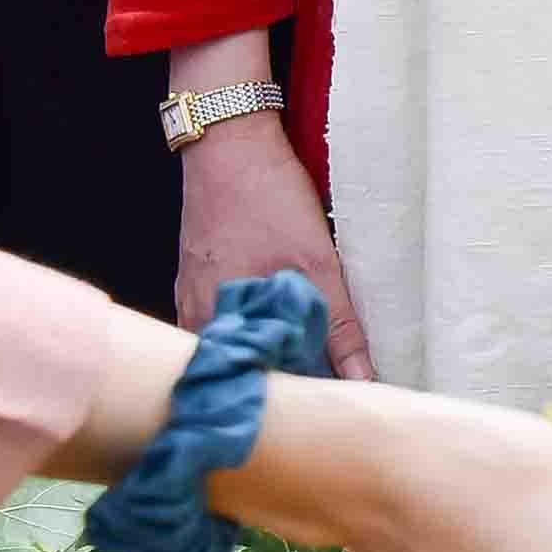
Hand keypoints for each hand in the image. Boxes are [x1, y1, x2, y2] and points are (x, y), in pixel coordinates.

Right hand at [177, 119, 370, 376]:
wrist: (228, 144)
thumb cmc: (268, 197)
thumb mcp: (316, 261)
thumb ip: (338, 324)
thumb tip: (361, 378)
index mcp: (218, 324)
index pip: (255, 387)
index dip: (295, 399)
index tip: (328, 406)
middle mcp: (195, 321)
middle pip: (242, 371)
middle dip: (283, 382)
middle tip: (328, 390)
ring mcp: (189, 302)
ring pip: (233, 347)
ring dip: (269, 355)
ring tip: (313, 361)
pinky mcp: (193, 284)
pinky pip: (221, 324)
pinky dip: (252, 330)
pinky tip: (280, 326)